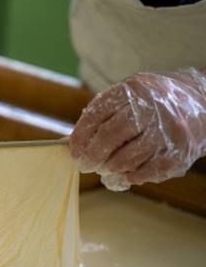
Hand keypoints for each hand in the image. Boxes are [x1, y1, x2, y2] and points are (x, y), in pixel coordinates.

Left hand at [70, 68, 205, 190]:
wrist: (203, 101)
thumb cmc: (156, 102)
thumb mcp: (132, 96)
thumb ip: (105, 114)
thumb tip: (75, 143)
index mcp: (134, 90)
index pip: (96, 115)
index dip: (81, 137)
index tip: (74, 152)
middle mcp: (152, 108)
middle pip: (109, 136)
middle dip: (92, 156)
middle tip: (85, 166)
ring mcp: (168, 131)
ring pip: (126, 158)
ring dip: (110, 168)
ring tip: (105, 169)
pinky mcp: (179, 152)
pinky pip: (146, 172)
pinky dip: (130, 176)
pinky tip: (126, 173)